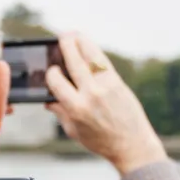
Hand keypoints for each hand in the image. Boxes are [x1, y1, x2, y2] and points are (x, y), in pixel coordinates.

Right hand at [45, 32, 166, 175]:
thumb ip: (60, 113)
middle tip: (61, 36)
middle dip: (66, 45)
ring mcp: (106, 86)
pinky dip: (94, 51)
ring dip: (81, 41)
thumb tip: (48, 99)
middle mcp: (91, 94)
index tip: (51, 69)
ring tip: (74, 34)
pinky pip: (103, 61)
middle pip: (74, 62)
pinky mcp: (118, 82)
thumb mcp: (75, 131)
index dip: (51, 73)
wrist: (132, 145)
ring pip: (91, 56)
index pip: (56, 81)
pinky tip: (88, 46)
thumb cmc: (101, 141)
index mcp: (76, 108)